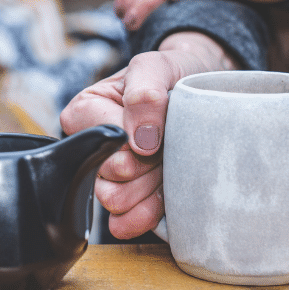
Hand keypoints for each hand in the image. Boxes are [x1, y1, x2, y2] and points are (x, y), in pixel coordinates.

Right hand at [60, 32, 236, 238]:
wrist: (203, 92)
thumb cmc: (173, 74)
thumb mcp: (157, 66)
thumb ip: (144, 93)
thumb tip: (140, 140)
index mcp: (85, 112)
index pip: (102, 142)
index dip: (134, 141)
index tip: (156, 129)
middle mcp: (91, 147)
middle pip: (109, 177)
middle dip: (147, 165)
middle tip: (167, 146)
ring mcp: (109, 177)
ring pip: (116, 202)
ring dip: (149, 188)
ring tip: (168, 165)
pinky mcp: (128, 201)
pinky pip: (124, 223)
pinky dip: (148, 214)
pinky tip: (165, 198)